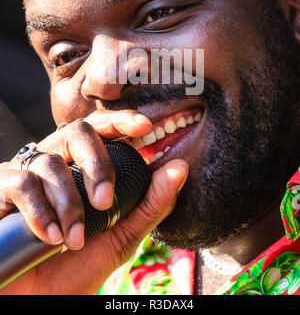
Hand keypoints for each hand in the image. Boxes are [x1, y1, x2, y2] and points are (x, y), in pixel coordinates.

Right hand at [0, 110, 187, 294]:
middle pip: (76, 131)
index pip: (102, 130)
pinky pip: (21, 183)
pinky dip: (40, 211)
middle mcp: (55, 162)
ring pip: (50, 162)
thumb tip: (180, 167)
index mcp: (82, 167)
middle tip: (105, 200)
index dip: (121, 121)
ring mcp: (26, 174)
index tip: (145, 126)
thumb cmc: (75, 266)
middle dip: (97, 162)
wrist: (35, 300)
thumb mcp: (121, 236)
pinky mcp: (1, 189)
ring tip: (74, 240)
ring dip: (68, 204)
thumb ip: (150, 204)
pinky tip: (50, 238)